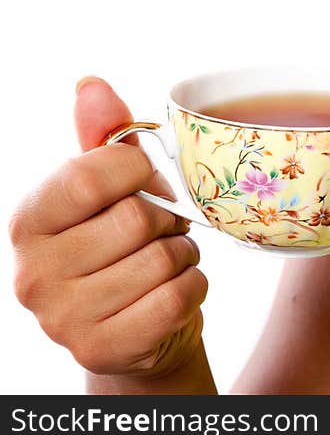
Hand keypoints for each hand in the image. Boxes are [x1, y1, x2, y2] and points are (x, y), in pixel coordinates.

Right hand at [9, 77, 207, 377]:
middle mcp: (33, 272)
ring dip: (182, 255)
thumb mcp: (111, 188)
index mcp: (29, 220)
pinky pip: (178, 298)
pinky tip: (175, 288)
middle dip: (166, 220)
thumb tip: (91, 84)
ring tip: (165, 260)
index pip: (91, 175)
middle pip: (136, 219)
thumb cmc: (125, 245)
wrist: (138, 327)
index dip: (138, 170)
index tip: (144, 180)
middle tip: (159, 231)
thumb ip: (103, 137)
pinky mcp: (103, 349)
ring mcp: (62, 319)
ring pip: (162, 260)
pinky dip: (194, 286)